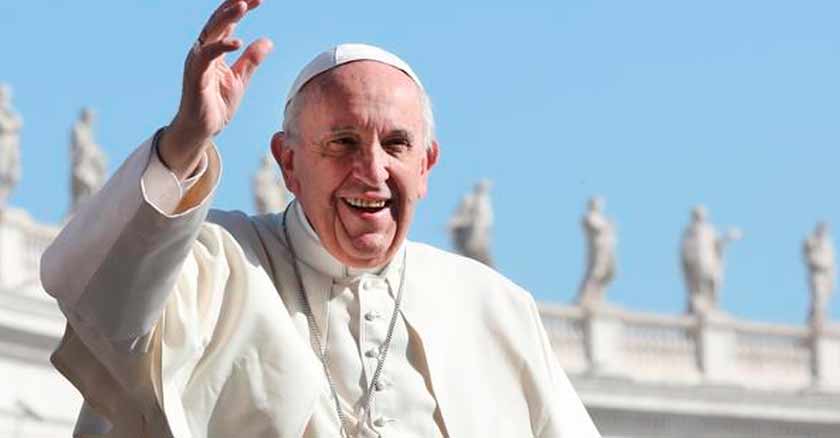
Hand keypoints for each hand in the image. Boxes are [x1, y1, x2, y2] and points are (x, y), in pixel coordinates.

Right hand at [161, 0, 272, 178]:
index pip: (228, 22)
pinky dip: (221, 47)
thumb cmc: (217, 104)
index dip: (241, 8)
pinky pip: (206, 56)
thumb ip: (251, 59)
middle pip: (218, 21)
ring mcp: (197, 62)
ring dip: (226, 18)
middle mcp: (203, 50)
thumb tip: (268, 40)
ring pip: (210, 32)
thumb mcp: (240, 79)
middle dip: (233, 5)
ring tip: (243, 5)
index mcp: (214, 50)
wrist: (203, 129)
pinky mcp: (195, 75)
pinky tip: (237, 42)